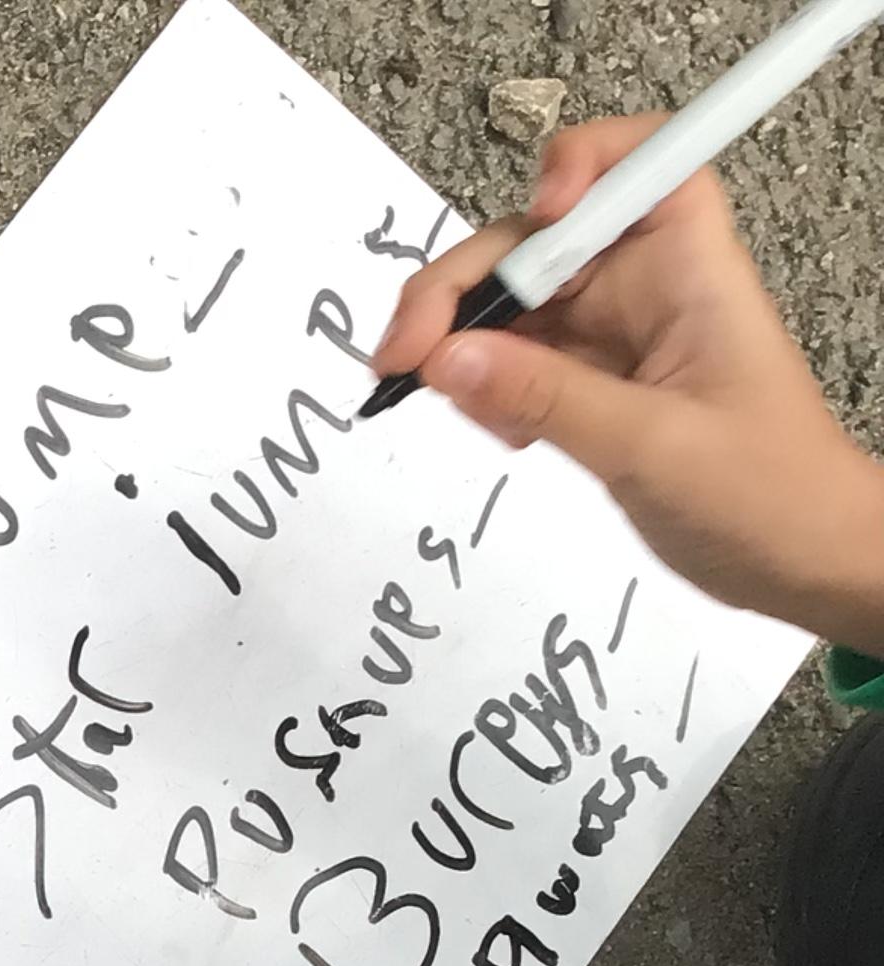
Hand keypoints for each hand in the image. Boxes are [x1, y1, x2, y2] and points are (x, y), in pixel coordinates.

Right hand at [370, 115, 883, 656]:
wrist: (800, 560)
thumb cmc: (767, 493)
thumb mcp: (651, 446)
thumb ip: (546, 397)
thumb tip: (446, 358)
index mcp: (689, 271)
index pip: (640, 164)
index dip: (580, 164)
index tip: (535, 211)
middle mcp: (646, 287)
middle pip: (537, 240)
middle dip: (465, 284)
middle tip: (404, 356)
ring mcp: (613, 335)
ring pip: (512, 303)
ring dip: (462, 344)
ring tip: (458, 408)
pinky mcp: (589, 383)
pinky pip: (514, 362)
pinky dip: (484, 388)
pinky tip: (504, 434)